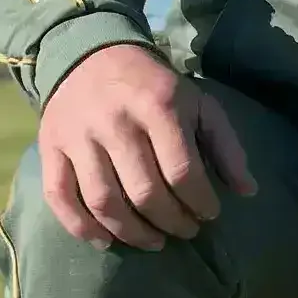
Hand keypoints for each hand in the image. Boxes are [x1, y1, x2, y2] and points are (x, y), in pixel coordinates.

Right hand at [37, 44, 254, 251]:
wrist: (91, 55)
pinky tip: (106, 242)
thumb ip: (225, 146)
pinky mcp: (50, 147)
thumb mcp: (198, 104)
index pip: (181, 171)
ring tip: (155, 242)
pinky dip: (81, 227)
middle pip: (144, 192)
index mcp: (158, 107)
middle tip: (186, 230)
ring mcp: (78, 137)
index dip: (199, 202)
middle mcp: (115, 122)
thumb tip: (248, 191)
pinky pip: (60, 197)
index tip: (209, 213)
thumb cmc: (154, 87)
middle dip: (172, 222)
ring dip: (133, 233)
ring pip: (104, 201)